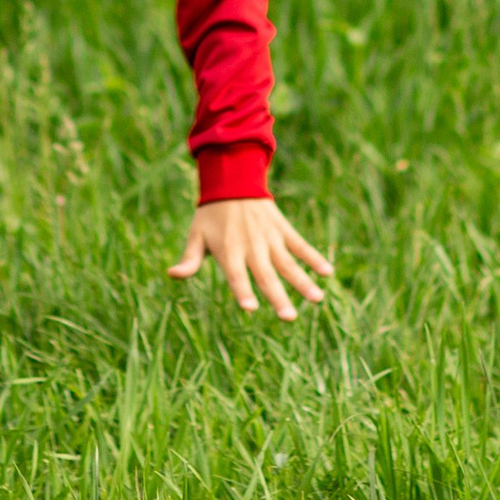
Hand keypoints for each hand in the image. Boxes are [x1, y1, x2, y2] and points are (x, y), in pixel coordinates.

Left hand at [167, 196, 331, 320]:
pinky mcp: (282, 230)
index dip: (241, 291)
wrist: (233, 181)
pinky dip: (314, 258)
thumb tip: (171, 275)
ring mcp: (269, 238)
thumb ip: (189, 259)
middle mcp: (251, 246)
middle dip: (278, 296)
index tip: (249, 309)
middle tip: (289, 318)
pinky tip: (327, 273)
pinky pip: (300, 245)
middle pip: (265, 275)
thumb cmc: (211, 215)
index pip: (235, 275)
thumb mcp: (196, 235)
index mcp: (229, 250)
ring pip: (288, 263)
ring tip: (317, 300)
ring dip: (303, 282)